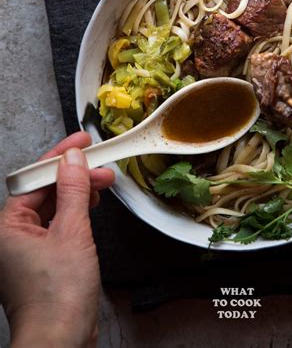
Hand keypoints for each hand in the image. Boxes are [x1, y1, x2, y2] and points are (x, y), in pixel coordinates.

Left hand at [0, 132, 114, 347]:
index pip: (35, 178)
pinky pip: (57, 225)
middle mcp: (12, 236)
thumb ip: (73, 189)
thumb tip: (73, 159)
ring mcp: (26, 250)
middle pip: (43, 191)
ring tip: (103, 183)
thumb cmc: (58, 295)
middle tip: (101, 165)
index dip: (60, 157)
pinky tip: (91, 207)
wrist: (61, 341)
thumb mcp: (71, 231)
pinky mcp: (42, 261)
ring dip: (77, 193)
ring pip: (52, 207)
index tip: (82, 142)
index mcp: (8, 225)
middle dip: (74, 175)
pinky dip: (76, 213)